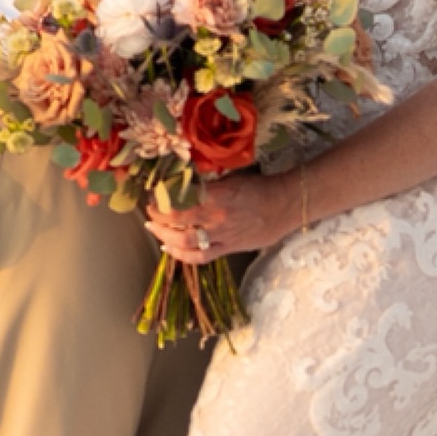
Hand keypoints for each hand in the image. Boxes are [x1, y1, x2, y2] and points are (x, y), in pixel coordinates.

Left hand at [144, 169, 298, 264]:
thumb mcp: (231, 178)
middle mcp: (217, 216)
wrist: (286, 205)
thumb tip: (183, 186)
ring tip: (154, 228)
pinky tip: (170, 249)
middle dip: (158, 215)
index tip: (154, 192)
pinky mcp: (228, 249)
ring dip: (163, 235)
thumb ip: (207, 185)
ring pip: (184, 241)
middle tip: (150, 210)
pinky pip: (200, 257)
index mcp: (217, 194)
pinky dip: (181, 255)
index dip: (162, 196)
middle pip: (177, 219)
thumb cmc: (260, 187)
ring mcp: (222, 236)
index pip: (180, 197)